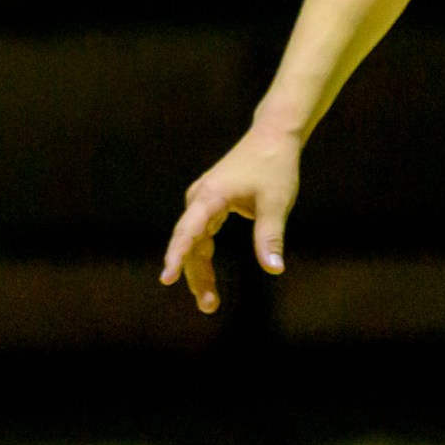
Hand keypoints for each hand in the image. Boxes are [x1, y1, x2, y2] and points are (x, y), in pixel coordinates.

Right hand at [159, 126, 300, 313]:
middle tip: (209, 306)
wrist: (273, 138)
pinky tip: (207, 280)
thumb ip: (270, 237)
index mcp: (211, 196)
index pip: (188, 231)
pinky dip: (203, 257)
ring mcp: (203, 200)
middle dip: (196, 276)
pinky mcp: (210, 203)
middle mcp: (199, 198)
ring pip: (194, 243)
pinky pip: (200, 236)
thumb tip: (274, 268)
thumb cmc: (275, 167)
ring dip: (199, 271)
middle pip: (189, 244)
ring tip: (210, 301)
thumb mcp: (276, 204)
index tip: (167, 278)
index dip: (177, 256)